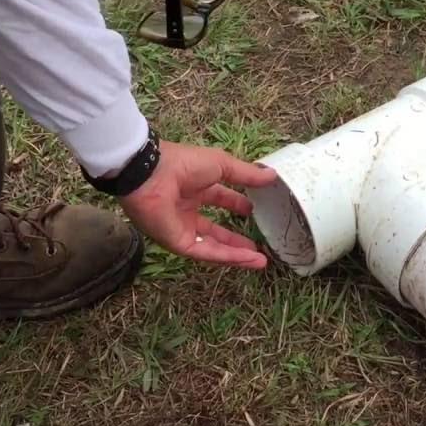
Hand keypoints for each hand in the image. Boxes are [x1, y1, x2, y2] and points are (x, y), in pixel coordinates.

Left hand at [117, 140, 277, 268]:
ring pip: (213, 246)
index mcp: (196, 188)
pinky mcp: (178, 243)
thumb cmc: (184, 163)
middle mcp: (188, 210)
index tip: (255, 211)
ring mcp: (182, 228)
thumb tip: (273, 176)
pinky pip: (206, 253)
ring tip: (260, 261)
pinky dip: (227, 257)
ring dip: (237, 254)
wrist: (152, 174)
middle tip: (259, 246)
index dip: (237, 206)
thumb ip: (246, 175)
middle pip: (216, 230)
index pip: (220, 200)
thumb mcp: (222, 165)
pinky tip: (247, 259)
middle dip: (237, 239)